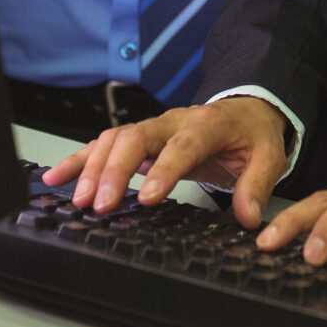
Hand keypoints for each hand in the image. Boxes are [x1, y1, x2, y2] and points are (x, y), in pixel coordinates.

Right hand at [42, 95, 291, 228]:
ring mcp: (152, 128)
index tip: (146, 198)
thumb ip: (256, 185)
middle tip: (102, 205)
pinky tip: (57, 176)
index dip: (162, 170)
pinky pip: (103, 144)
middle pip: (136, 138)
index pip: (182, 146)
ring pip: (114, 139)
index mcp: (207, 125)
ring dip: (93, 168)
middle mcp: (173, 121)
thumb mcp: (268, 157)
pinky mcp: (137, 138)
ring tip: (79, 200)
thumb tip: (246, 217)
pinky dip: (79, 159)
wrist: (245, 110)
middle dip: (114, 171)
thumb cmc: (252, 134)